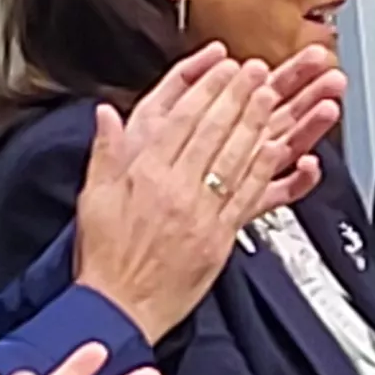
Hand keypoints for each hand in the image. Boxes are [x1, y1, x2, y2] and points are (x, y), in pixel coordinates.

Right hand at [74, 47, 342, 341]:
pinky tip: (281, 149)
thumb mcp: (93, 198)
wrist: (119, 308)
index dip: (206, 90)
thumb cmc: (106, 257)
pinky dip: (266, 170)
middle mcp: (177, 189)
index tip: (223, 67)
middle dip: (238, 97)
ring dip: (257, 124)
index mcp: (144, 175)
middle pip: (214, 133)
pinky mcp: (221, 237)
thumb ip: (104, 152)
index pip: (181, 121)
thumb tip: (106, 114)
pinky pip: (249, 196)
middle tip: (256, 70)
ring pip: (236, 158)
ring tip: (272, 96)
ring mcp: (203, 213)